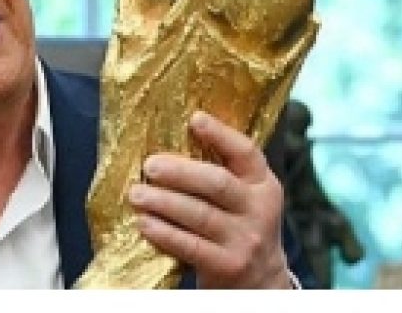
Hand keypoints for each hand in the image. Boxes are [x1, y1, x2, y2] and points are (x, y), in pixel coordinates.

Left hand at [128, 110, 293, 288]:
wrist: (261, 282)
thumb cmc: (243, 227)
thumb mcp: (248, 198)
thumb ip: (227, 174)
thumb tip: (179, 141)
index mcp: (264, 184)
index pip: (246, 152)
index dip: (220, 134)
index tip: (194, 118)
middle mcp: (259, 209)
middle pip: (217, 183)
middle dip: (181, 172)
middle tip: (150, 164)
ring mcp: (244, 239)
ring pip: (200, 215)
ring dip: (164, 202)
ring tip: (137, 193)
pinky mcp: (228, 266)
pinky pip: (190, 246)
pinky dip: (165, 233)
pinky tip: (145, 223)